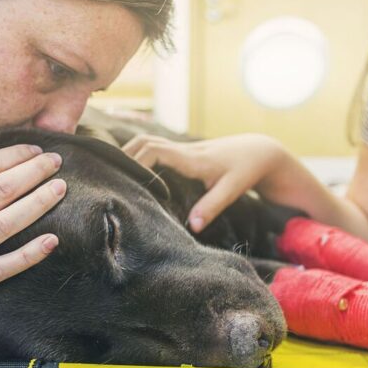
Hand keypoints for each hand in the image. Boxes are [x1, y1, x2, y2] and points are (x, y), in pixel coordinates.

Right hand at [0, 144, 64, 328]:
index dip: (13, 157)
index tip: (34, 150)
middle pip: (0, 191)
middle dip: (33, 173)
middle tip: (56, 161)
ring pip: (6, 224)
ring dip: (38, 203)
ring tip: (60, 189)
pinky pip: (3, 268)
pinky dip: (29, 254)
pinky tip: (51, 240)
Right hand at [122, 133, 287, 232]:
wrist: (259, 151)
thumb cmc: (245, 170)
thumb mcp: (232, 190)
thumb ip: (212, 207)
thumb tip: (192, 226)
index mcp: (191, 158)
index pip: (154, 151)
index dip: (135, 163)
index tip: (126, 182)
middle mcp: (182, 149)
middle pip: (143, 141)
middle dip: (124, 156)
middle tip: (108, 176)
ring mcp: (181, 148)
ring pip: (147, 141)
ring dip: (130, 153)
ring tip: (114, 174)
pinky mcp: (183, 152)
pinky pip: (155, 148)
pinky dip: (140, 155)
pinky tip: (132, 171)